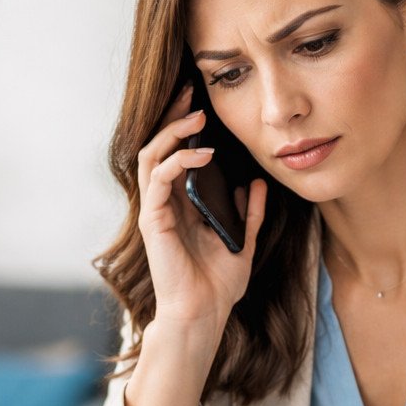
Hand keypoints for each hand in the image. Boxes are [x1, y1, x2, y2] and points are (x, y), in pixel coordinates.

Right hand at [135, 85, 267, 333]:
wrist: (203, 315)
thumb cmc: (217, 286)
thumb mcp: (242, 242)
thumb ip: (248, 214)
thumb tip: (255, 184)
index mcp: (181, 205)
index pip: (174, 154)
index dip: (183, 126)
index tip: (201, 102)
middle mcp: (164, 203)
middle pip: (157, 145)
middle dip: (172, 116)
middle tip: (190, 91)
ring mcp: (156, 210)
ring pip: (151, 155)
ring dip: (172, 132)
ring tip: (196, 118)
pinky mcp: (154, 221)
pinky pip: (159, 179)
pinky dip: (178, 160)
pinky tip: (203, 154)